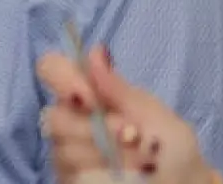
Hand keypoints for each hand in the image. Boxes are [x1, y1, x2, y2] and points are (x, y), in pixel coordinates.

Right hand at [37, 45, 222, 183]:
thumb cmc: (171, 147)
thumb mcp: (156, 115)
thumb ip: (121, 90)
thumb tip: (95, 51)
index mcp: (89, 93)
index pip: (51, 68)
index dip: (62, 79)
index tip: (90, 99)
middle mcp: (70, 119)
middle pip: (54, 117)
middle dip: (94, 130)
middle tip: (131, 136)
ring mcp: (67, 151)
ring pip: (64, 150)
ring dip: (106, 156)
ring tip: (142, 161)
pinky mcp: (69, 177)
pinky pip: (70, 173)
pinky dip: (103, 174)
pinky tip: (126, 175)